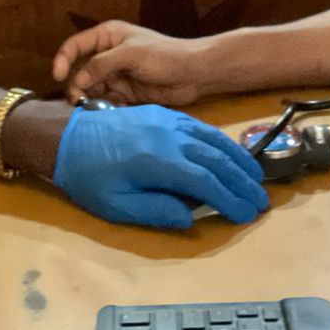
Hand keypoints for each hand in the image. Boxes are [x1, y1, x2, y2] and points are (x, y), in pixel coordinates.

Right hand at [52, 20, 211, 105]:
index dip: (63, 60)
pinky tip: (111, 112)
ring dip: (91, 100)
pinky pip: (106, 101)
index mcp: (107, 37)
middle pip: (81, 72)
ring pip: (92, 89)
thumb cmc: (163, 55)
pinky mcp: (125, 93)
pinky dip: (105, 108)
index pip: (75, 46)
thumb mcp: (130, 55)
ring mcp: (116, 75)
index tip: (57, 77)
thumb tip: (77, 81)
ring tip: (94, 110)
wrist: (193, 74)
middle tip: (78, 103)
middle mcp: (108, 55)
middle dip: (77, 87)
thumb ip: (101, 65)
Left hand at [52, 105, 268, 228]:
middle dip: (242, 181)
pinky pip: (201, 127)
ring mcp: (168, 121)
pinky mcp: (164, 114)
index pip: (205, 182)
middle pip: (216, 159)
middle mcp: (168, 136)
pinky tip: (231, 153)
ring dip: (238, 158)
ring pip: (213, 139)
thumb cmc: (89, 176)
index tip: (246, 215)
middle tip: (261, 201)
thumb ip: (155, 211)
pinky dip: (221, 141)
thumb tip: (190, 215)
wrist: (68, 136)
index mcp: (156, 161)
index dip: (230, 199)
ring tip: (256, 177)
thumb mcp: (115, 205)